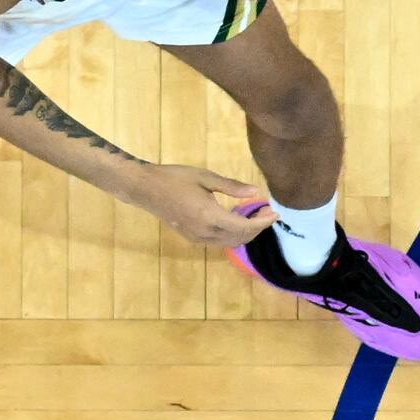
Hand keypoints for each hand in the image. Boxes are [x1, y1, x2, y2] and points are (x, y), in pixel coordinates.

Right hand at [142, 167, 271, 249]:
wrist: (145, 188)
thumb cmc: (174, 178)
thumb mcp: (205, 177)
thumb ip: (232, 187)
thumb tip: (255, 192)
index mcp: (209, 216)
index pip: (244, 227)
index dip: (263, 222)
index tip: (275, 212)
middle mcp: (204, 231)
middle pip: (240, 238)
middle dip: (258, 227)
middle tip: (267, 210)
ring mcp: (197, 237)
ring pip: (230, 242)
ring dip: (246, 232)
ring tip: (255, 214)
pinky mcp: (192, 237)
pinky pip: (219, 241)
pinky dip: (233, 233)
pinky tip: (236, 217)